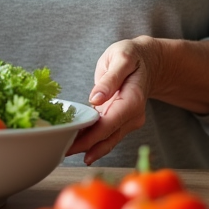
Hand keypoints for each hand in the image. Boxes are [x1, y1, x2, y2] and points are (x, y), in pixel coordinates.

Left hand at [65, 37, 154, 164]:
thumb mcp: (121, 58)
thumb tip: (95, 98)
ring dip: (87, 148)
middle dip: (85, 147)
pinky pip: (106, 134)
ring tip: (64, 152)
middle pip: (107, 137)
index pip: (110, 124)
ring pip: (107, 140)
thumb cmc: (133, 56)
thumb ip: (110, 78)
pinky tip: (75, 145)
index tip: (72, 144)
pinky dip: (91, 140)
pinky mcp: (121, 120)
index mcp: (133, 100)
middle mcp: (133, 115)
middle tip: (61, 153)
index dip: (90, 138)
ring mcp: (128, 120)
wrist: (148, 61)